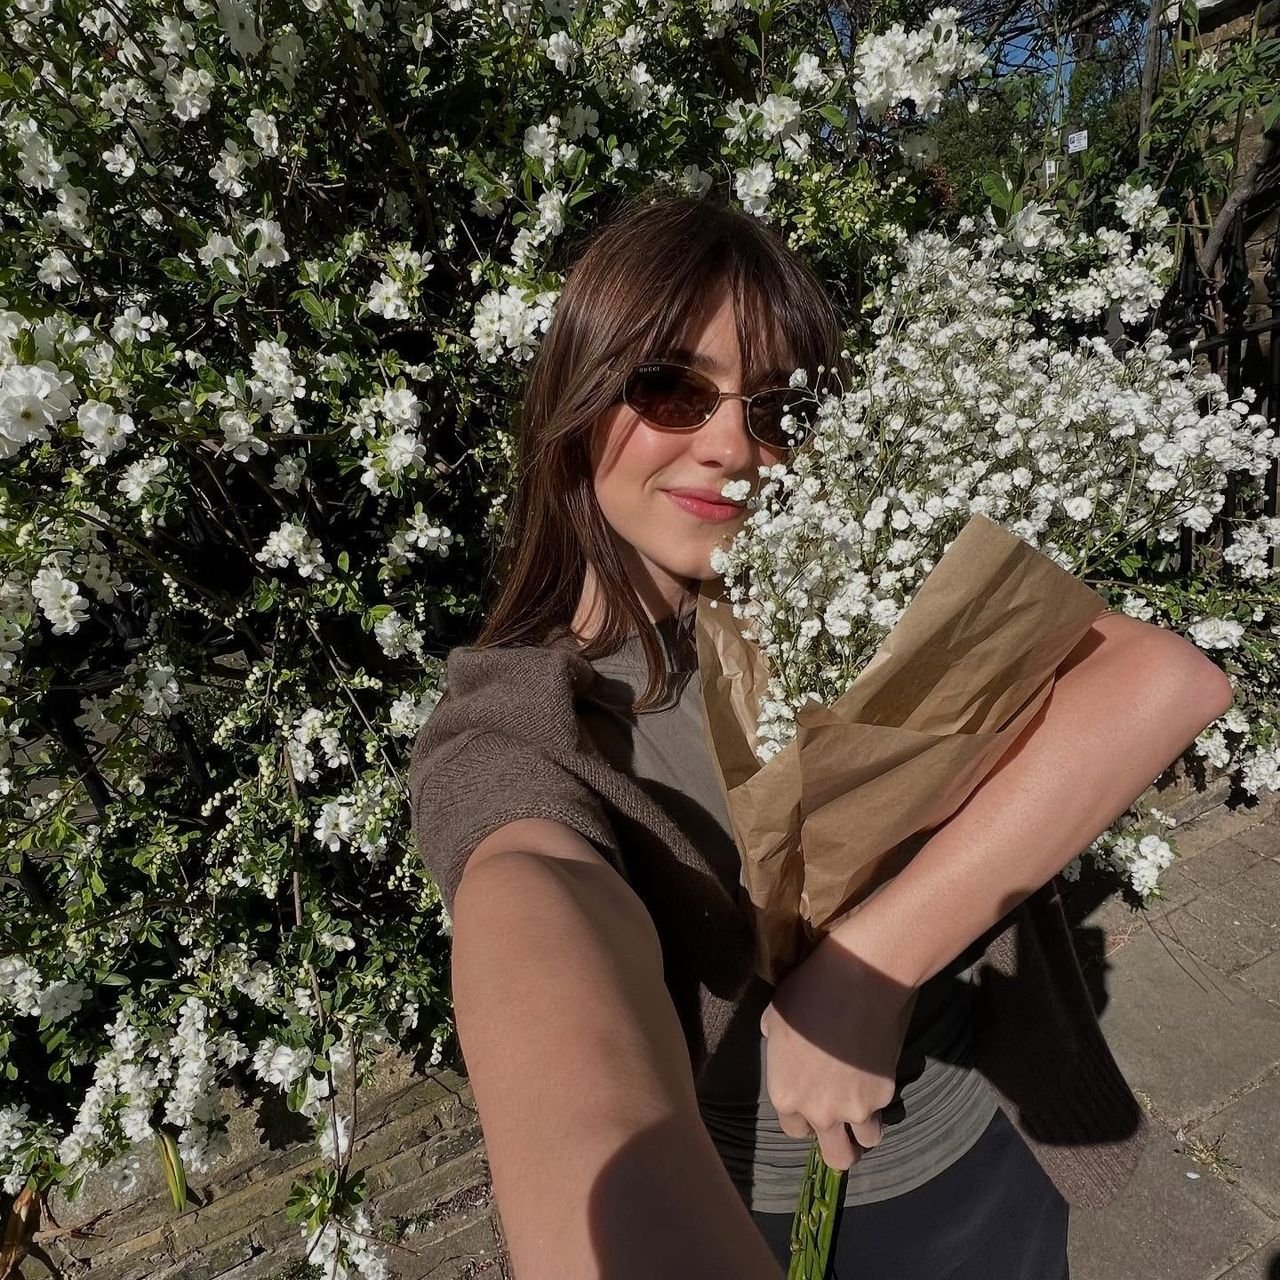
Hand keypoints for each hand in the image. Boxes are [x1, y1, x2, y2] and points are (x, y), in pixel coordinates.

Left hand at [759, 921, 917, 1171]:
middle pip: (834, 1157)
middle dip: (838, 1146)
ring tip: (864, 1105)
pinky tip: (876, 1073)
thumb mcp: (775, 1018)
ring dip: (864, 1129)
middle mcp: (819, 1112)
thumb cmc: (807, 992)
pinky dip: (880, 1099)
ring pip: (865, 1142)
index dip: (804, 1116)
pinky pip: (883, 1110)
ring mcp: (854, 1108)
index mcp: (786, 1096)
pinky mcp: (883, 1094)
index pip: (794, 1129)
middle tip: (843, 1125)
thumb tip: (781, 1045)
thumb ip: (775, 1044)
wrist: (855, 982)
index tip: (812, 1101)